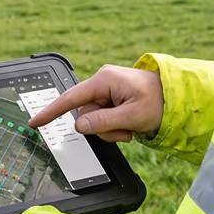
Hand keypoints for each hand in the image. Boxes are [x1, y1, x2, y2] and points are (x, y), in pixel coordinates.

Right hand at [29, 65, 163, 143]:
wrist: (177, 97)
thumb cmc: (160, 101)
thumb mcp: (132, 117)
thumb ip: (102, 122)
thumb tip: (79, 125)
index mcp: (104, 80)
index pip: (71, 99)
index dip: (51, 112)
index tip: (35, 122)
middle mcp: (102, 82)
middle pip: (85, 115)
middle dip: (103, 128)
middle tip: (125, 132)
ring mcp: (107, 90)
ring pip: (94, 119)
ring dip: (111, 130)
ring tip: (131, 127)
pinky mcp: (111, 97)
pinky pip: (103, 117)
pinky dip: (115, 126)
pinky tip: (130, 124)